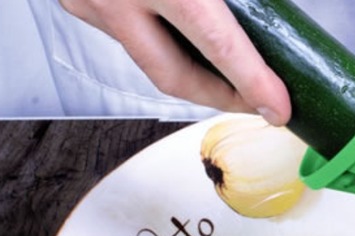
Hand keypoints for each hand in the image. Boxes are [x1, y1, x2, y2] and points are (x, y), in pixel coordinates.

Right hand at [60, 0, 289, 123]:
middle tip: (256, 101)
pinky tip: (186, 42)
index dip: (254, 82)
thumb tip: (269, 9)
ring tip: (228, 74)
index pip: (219, 45)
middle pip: (176, 78)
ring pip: (149, 60)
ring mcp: (90, 1)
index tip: (278, 106)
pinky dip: (162, 44)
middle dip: (221, 98)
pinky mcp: (77, 1)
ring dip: (191, 73)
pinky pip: (128, 37)